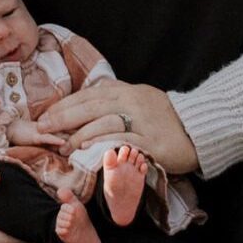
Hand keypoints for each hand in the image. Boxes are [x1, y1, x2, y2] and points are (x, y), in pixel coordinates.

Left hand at [44, 80, 197, 174]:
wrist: (200, 129)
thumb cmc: (166, 117)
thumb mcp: (140, 98)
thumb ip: (116, 97)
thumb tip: (86, 100)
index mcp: (127, 91)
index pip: (89, 95)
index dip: (65, 105)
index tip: (45, 115)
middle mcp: (133, 102)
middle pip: (91, 106)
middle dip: (63, 117)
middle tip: (43, 128)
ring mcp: (142, 122)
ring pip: (103, 122)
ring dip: (79, 134)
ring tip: (63, 146)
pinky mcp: (151, 143)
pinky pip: (122, 141)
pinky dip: (102, 144)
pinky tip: (86, 150)